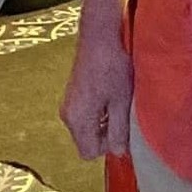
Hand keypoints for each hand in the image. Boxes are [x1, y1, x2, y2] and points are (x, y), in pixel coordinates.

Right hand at [61, 33, 132, 159]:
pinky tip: (111, 95)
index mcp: (78, 120)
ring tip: (118, 102)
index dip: (108, 147)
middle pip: (87, 141)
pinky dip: (99, 112)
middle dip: (106, 135)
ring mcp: (68, 105)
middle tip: (123, 114)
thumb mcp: (122, 102)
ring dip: (104, 122)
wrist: (99, 38)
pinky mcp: (72, 95)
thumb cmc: (113, 68)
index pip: (89, 153)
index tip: (123, 130)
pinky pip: (85, 115)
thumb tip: (118, 152)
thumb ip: (119, 130)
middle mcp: (68, 115)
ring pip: (87, 128)